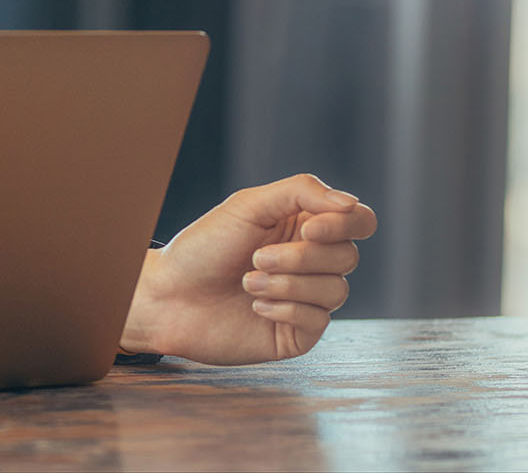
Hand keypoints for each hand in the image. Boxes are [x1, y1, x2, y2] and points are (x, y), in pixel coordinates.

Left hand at [122, 174, 376, 364]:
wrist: (168, 296)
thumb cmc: (204, 247)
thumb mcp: (250, 205)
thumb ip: (302, 192)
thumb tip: (351, 203)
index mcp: (306, 227)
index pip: (359, 221)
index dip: (345, 224)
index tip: (308, 229)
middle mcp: (313, 263)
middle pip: (348, 256)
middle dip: (301, 257)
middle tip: (256, 258)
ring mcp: (307, 300)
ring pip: (337, 290)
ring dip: (288, 284)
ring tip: (247, 282)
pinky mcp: (297, 334)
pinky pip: (318, 320)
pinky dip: (286, 309)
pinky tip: (255, 306)